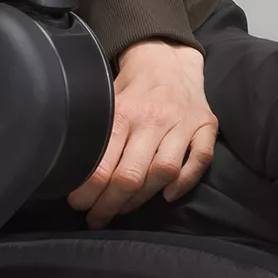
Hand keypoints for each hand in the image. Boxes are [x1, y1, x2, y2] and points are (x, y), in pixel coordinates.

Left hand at [66, 38, 216, 228]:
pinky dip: (185, 183)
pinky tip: (167, 195)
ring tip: (124, 208)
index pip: (103, 165)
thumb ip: (96, 130)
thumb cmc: (132, 87)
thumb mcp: (107, 99)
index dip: (88, 193)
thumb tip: (71, 167)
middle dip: (110, 205)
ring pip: (164, 172)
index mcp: (124, 112)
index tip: (78, 204)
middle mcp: (154, 118)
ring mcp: (183, 123)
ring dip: (142, 198)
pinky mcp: (206, 126)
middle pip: (131, 176)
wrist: (169, 60)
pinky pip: (200, 160)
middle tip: (97, 218)